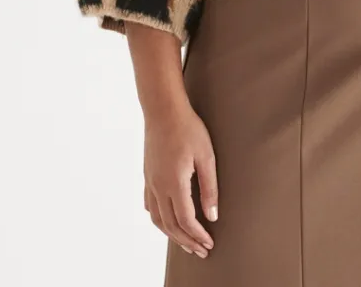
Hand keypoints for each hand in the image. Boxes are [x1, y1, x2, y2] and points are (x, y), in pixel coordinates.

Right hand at [142, 103, 218, 257]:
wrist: (163, 109)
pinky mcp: (147, 175)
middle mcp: (158, 186)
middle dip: (186, 241)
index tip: (209, 244)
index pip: (186, 221)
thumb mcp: (206, 156)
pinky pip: (150, 205)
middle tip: (201, 250)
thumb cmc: (188, 128)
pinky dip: (159, 219)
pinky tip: (167, 220)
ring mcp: (150, 181)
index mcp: (174, 183)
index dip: (198, 236)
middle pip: (170, 225)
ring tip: (186, 241)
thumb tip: (212, 216)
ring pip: (158, 219)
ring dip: (172, 234)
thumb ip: (209, 187)